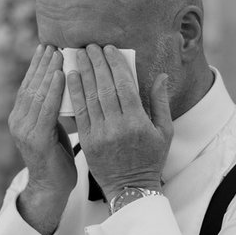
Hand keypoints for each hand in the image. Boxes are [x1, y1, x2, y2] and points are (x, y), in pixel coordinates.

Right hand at [9, 45, 75, 234]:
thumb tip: (65, 83)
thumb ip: (53, 108)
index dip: (36, 66)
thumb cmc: (57, 158)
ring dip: (47, 71)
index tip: (46, 47)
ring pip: (36, 93)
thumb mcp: (53, 128)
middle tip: (52, 43)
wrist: (52, 188)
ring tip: (57, 53)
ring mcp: (24, 130)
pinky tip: (59, 75)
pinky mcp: (36, 139)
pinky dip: (53, 90)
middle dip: (41, 63)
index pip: (28, 85)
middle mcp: (18, 121)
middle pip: (30, 85)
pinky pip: (46, 109)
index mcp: (20, 118)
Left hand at [67, 45, 171, 196]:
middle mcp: (118, 126)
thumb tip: (161, 75)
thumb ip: (161, 102)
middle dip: (97, 63)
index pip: (124, 86)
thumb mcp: (164, 132)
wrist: (131, 189)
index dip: (115, 64)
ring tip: (78, 54)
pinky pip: (80, 112)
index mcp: (138, 122)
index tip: (109, 48)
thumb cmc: (151, 159)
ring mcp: (100, 134)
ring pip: (90, 97)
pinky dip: (75, 92)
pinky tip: (71, 76)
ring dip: (83, 73)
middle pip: (105, 87)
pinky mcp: (87, 141)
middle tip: (90, 45)